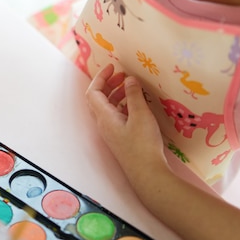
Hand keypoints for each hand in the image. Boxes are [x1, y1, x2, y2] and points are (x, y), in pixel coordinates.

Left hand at [85, 64, 166, 180]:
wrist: (146, 173)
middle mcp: (103, 124)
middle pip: (98, 99)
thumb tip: (129, 79)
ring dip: (116, 94)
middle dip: (108, 84)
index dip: (100, 77)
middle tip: (123, 75)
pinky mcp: (119, 138)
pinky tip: (135, 104)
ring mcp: (110, 132)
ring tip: (131, 87)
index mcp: (104, 117)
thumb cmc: (142, 144)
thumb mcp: (140, 115)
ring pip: (107, 108)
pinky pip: (115, 116)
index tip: (113, 67)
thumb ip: (134, 95)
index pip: (93, 92)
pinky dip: (122, 105)